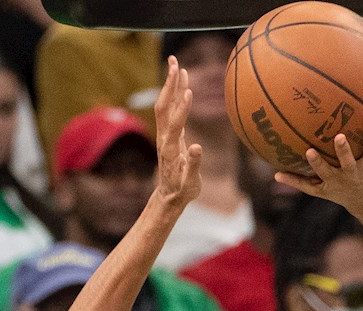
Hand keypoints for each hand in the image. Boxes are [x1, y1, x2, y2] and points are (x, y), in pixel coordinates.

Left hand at [154, 56, 202, 207]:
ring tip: (177, 65)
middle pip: (165, 106)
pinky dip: (175, 96)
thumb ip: (193, 165)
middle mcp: (165, 137)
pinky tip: (181, 86)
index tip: (188, 91)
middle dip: (169, 84)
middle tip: (175, 62)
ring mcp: (166, 134)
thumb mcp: (190, 182)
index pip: (176, 123)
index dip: (182, 108)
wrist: (170, 195)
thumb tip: (197, 147)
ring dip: (170, 85)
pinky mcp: (171, 134)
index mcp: (171, 148)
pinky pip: (171, 111)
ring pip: (166, 105)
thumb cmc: (182, 190)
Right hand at [275, 119, 362, 213]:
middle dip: (344, 151)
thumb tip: (274, 174)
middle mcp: (352, 174)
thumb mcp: (318, 190)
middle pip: (348, 162)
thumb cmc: (338, 192)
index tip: (309, 151)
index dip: (316, 163)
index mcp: (335, 179)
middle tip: (340, 137)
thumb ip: (298, 182)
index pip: (323, 172)